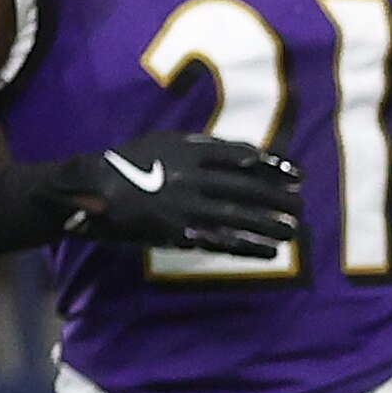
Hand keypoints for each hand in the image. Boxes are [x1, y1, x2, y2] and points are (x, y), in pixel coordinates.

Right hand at [35, 131, 303, 261]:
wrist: (89, 190)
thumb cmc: (130, 162)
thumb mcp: (164, 141)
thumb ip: (203, 146)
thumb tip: (248, 152)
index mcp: (187, 150)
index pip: (241, 157)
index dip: (273, 166)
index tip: (298, 175)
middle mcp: (188, 177)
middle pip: (244, 189)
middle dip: (278, 199)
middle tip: (302, 206)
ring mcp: (182, 207)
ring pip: (236, 217)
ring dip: (269, 225)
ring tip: (294, 231)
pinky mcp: (175, 233)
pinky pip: (218, 241)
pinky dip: (246, 247)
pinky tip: (269, 251)